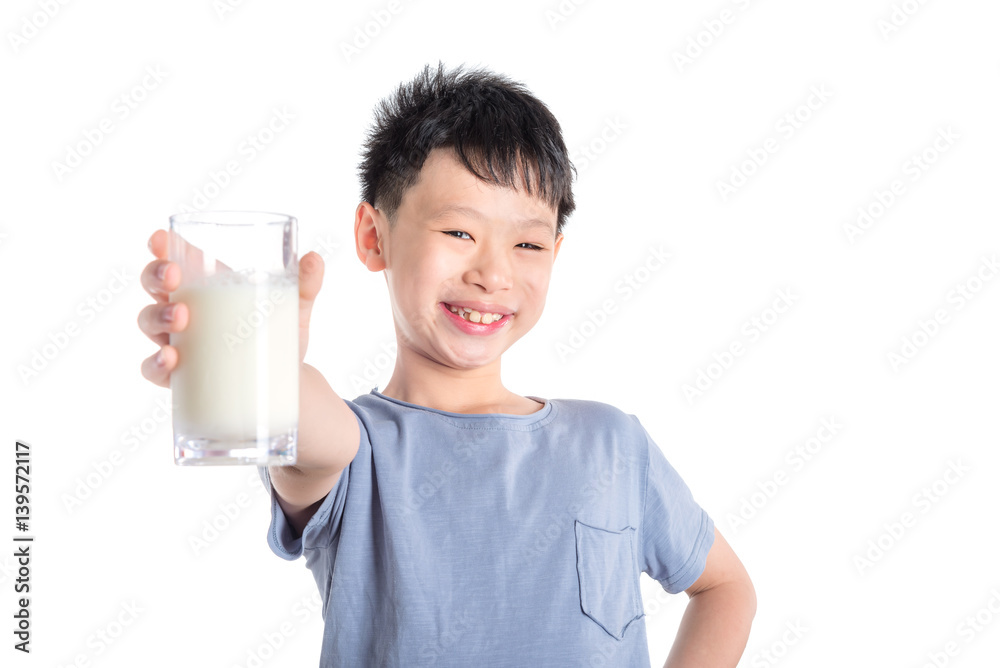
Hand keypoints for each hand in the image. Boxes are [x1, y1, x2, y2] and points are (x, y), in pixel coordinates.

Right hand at [138, 229, 323, 387]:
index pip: (174, 258)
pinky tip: (171, 359)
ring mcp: (176, 341)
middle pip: (154, 285)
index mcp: (205, 285)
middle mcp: (183, 308)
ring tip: (181, 317)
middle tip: (174, 279)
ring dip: (158, 316)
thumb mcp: (293, 308)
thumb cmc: (278, 335)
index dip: (160, 246)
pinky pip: (153, 369)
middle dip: (156, 277)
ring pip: (148, 322)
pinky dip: (156, 363)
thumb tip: (314, 259)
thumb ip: (304, 284)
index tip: (161, 238)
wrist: (283, 385)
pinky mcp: (179, 376)